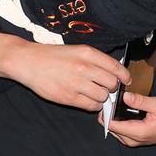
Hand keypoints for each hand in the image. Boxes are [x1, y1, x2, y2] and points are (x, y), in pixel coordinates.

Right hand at [7, 41, 130, 110]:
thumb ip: (95, 59)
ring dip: (102, 97)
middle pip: (112, 83)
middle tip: (108, 88)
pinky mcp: (68, 97)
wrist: (29, 62)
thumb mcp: (77, 50)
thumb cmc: (54, 56)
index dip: (125, 76)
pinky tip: (88, 100)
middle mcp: (84, 67)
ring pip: (103, 96)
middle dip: (112, 88)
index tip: (126, 80)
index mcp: (88, 53)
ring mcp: (76, 83)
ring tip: (96, 94)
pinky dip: (93, 105)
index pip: (116, 67)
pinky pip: (90, 105)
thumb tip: (114, 71)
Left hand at [101, 91, 155, 146]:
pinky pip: (117, 131)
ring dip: (111, 118)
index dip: (107, 112)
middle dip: (108, 114)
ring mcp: (130, 142)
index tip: (108, 101)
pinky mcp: (130, 140)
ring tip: (115, 105)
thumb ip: (140, 101)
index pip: (112, 125)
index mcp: (138, 132)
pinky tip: (119, 112)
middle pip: (109, 128)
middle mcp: (132, 140)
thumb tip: (125, 96)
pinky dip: (116, 121)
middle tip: (111, 100)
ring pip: (112, 130)